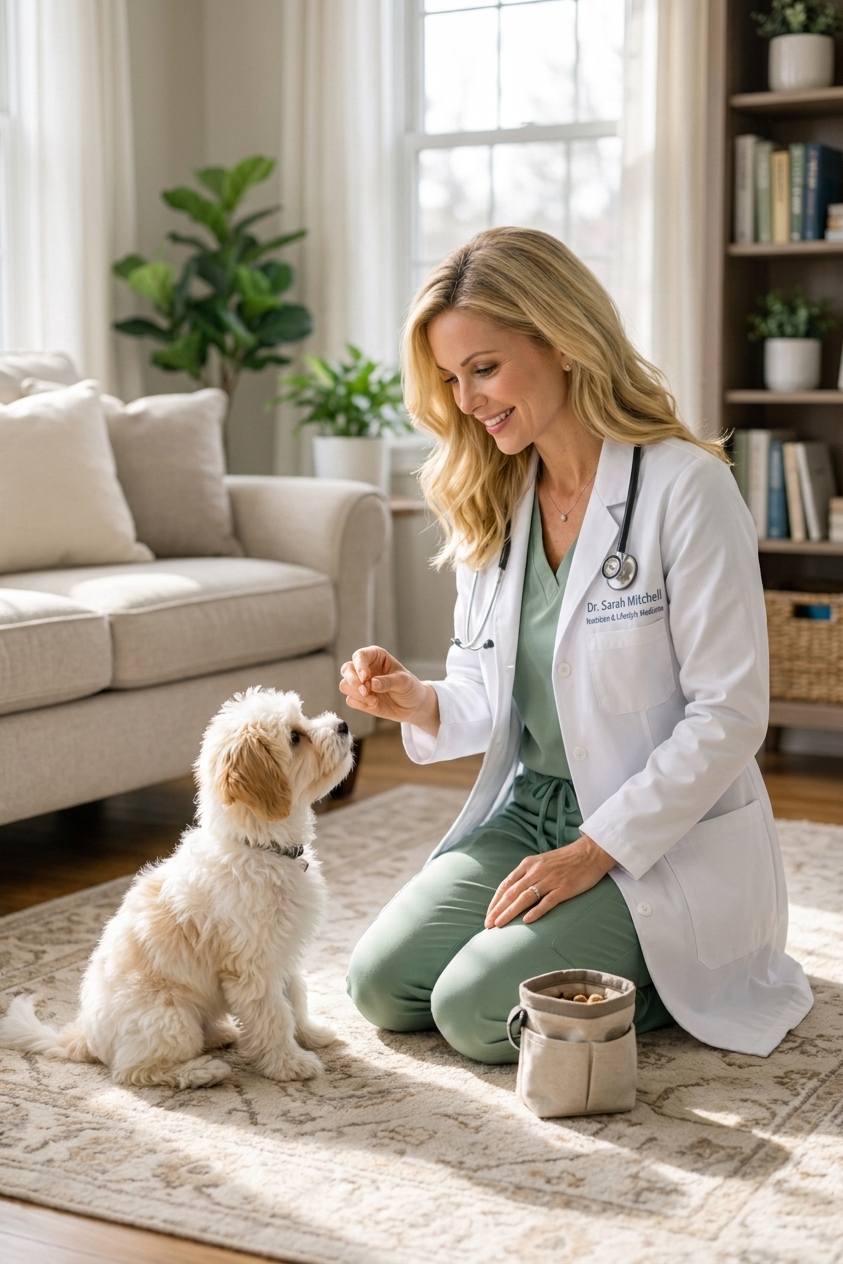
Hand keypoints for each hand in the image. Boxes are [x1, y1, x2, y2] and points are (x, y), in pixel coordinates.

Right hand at [339, 646, 439, 735]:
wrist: (413, 706)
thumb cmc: (410, 688)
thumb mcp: (404, 682)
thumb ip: (388, 681)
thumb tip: (372, 684)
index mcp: (375, 656)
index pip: (360, 656)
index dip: (359, 666)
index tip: (366, 678)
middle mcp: (365, 668)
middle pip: (346, 670)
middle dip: (354, 682)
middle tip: (367, 691)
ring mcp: (360, 683)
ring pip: (345, 685)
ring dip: (357, 694)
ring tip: (374, 700)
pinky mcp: (359, 698)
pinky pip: (350, 700)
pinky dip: (360, 704)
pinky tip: (374, 704)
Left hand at [484, 835, 614, 927]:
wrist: (591, 851)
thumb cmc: (566, 859)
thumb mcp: (541, 862)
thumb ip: (527, 875)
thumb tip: (513, 892)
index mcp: (528, 864)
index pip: (506, 885)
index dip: (495, 901)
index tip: (488, 915)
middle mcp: (536, 871)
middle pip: (512, 893)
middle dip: (498, 910)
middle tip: (488, 925)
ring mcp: (550, 879)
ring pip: (525, 897)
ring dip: (510, 912)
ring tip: (500, 925)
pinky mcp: (565, 888)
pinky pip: (547, 901)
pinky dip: (536, 911)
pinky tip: (526, 921)